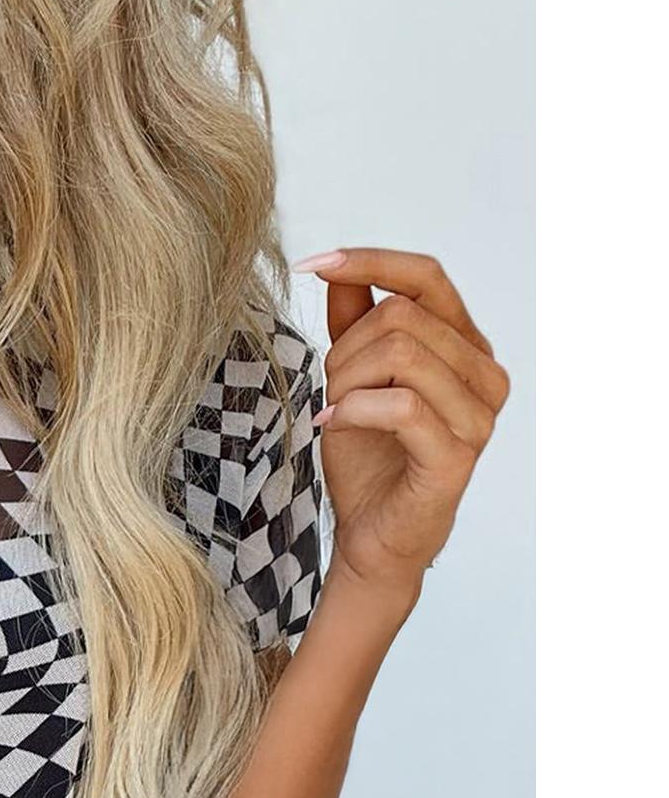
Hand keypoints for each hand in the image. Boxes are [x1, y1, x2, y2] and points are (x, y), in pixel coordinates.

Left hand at [290, 247, 511, 599]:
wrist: (372, 536)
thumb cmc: (369, 458)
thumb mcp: (351, 379)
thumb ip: (353, 324)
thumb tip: (339, 269)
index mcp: (465, 347)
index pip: (428, 277)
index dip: (370, 261)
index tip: (313, 264)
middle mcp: (484, 374)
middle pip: (402, 316)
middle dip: (345, 349)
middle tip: (329, 391)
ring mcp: (479, 416)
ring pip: (401, 354)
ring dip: (347, 382)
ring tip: (335, 413)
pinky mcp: (458, 454)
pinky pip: (401, 405)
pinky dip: (354, 410)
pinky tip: (333, 427)